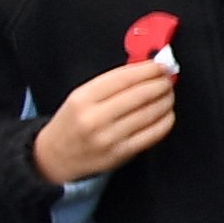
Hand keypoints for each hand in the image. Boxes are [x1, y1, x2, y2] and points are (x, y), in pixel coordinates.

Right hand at [31, 60, 177, 184]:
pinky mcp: (121, 153)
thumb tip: (147, 69)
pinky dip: (166, 120)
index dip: (148, 69)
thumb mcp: (81, 97)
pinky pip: (154, 133)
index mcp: (83, 99)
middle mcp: (95, 118)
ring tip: (168, 95)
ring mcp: (109, 138)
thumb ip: (112, 82)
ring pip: (150, 113)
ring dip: (166, 100)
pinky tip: (166, 114)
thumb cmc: (72, 122)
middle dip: (161, 83)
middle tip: (168, 79)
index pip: (124, 78)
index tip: (161, 65)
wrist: (55, 156)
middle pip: (140, 94)